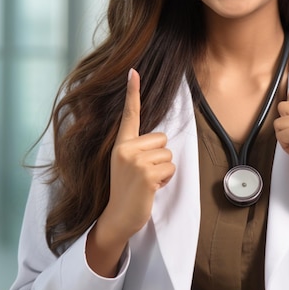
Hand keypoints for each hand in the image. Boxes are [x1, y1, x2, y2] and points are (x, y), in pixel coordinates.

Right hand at [87, 69, 175, 275]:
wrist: (117, 217)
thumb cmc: (127, 191)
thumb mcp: (126, 164)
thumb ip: (138, 149)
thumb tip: (159, 141)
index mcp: (120, 145)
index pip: (129, 115)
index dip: (132, 92)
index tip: (133, 71)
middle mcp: (125, 149)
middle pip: (162, 138)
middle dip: (160, 156)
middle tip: (144, 173)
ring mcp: (135, 162)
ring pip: (169, 154)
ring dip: (164, 170)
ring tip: (147, 182)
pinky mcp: (147, 175)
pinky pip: (171, 168)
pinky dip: (166, 180)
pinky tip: (151, 188)